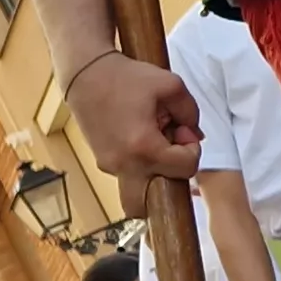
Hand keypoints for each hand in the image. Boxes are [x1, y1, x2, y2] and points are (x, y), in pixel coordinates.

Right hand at [65, 54, 203, 180]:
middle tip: (168, 150)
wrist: (85, 74)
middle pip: (150, 205)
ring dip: (153, 168)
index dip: (192, 149)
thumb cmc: (127, 77)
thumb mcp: (171, 85)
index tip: (181, 129)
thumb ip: (191, 112)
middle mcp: (124, 166)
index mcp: (144, 149)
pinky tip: (137, 133)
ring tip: (151, 135)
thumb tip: (195, 135)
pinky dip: (139, 161)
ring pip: (139, 187)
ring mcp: (109, 166)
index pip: (186, 169)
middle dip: (168, 180)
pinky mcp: (101, 161)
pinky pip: (127, 173)